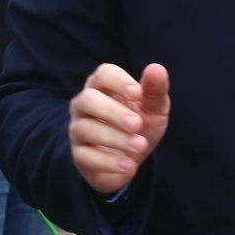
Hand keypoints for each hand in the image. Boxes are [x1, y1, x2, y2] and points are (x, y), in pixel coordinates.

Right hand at [68, 63, 170, 194]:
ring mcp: (78, 130)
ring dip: (115, 138)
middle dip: (113, 112)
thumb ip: (155, 91)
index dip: (119, 81)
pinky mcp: (79, 155)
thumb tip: (156, 68)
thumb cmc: (139, 126)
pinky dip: (110, 161)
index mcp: (103, 87)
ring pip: (86, 129)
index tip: (138, 93)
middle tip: (137, 124)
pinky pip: (87, 157)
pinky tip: (129, 165)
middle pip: (88, 99)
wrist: (129, 161)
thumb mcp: (153, 109)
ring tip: (139, 146)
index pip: (103, 74)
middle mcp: (84, 105)